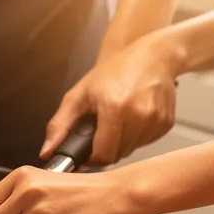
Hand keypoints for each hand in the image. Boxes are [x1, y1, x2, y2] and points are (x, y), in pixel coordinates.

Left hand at [42, 34, 178, 165]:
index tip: (87, 153)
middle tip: (102, 132)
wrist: (155, 55)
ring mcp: (156, 119)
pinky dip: (137, 137)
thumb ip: (60, 125)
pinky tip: (134, 119)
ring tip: (118, 122)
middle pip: (117, 155)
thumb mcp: (80, 94)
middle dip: (105, 149)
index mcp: (114, 107)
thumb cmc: (117, 71)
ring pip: (131, 151)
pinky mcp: (166, 123)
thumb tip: (47, 151)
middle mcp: (139, 114)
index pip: (103, 155)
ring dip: (121, 144)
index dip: (92, 159)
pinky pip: (146, 143)